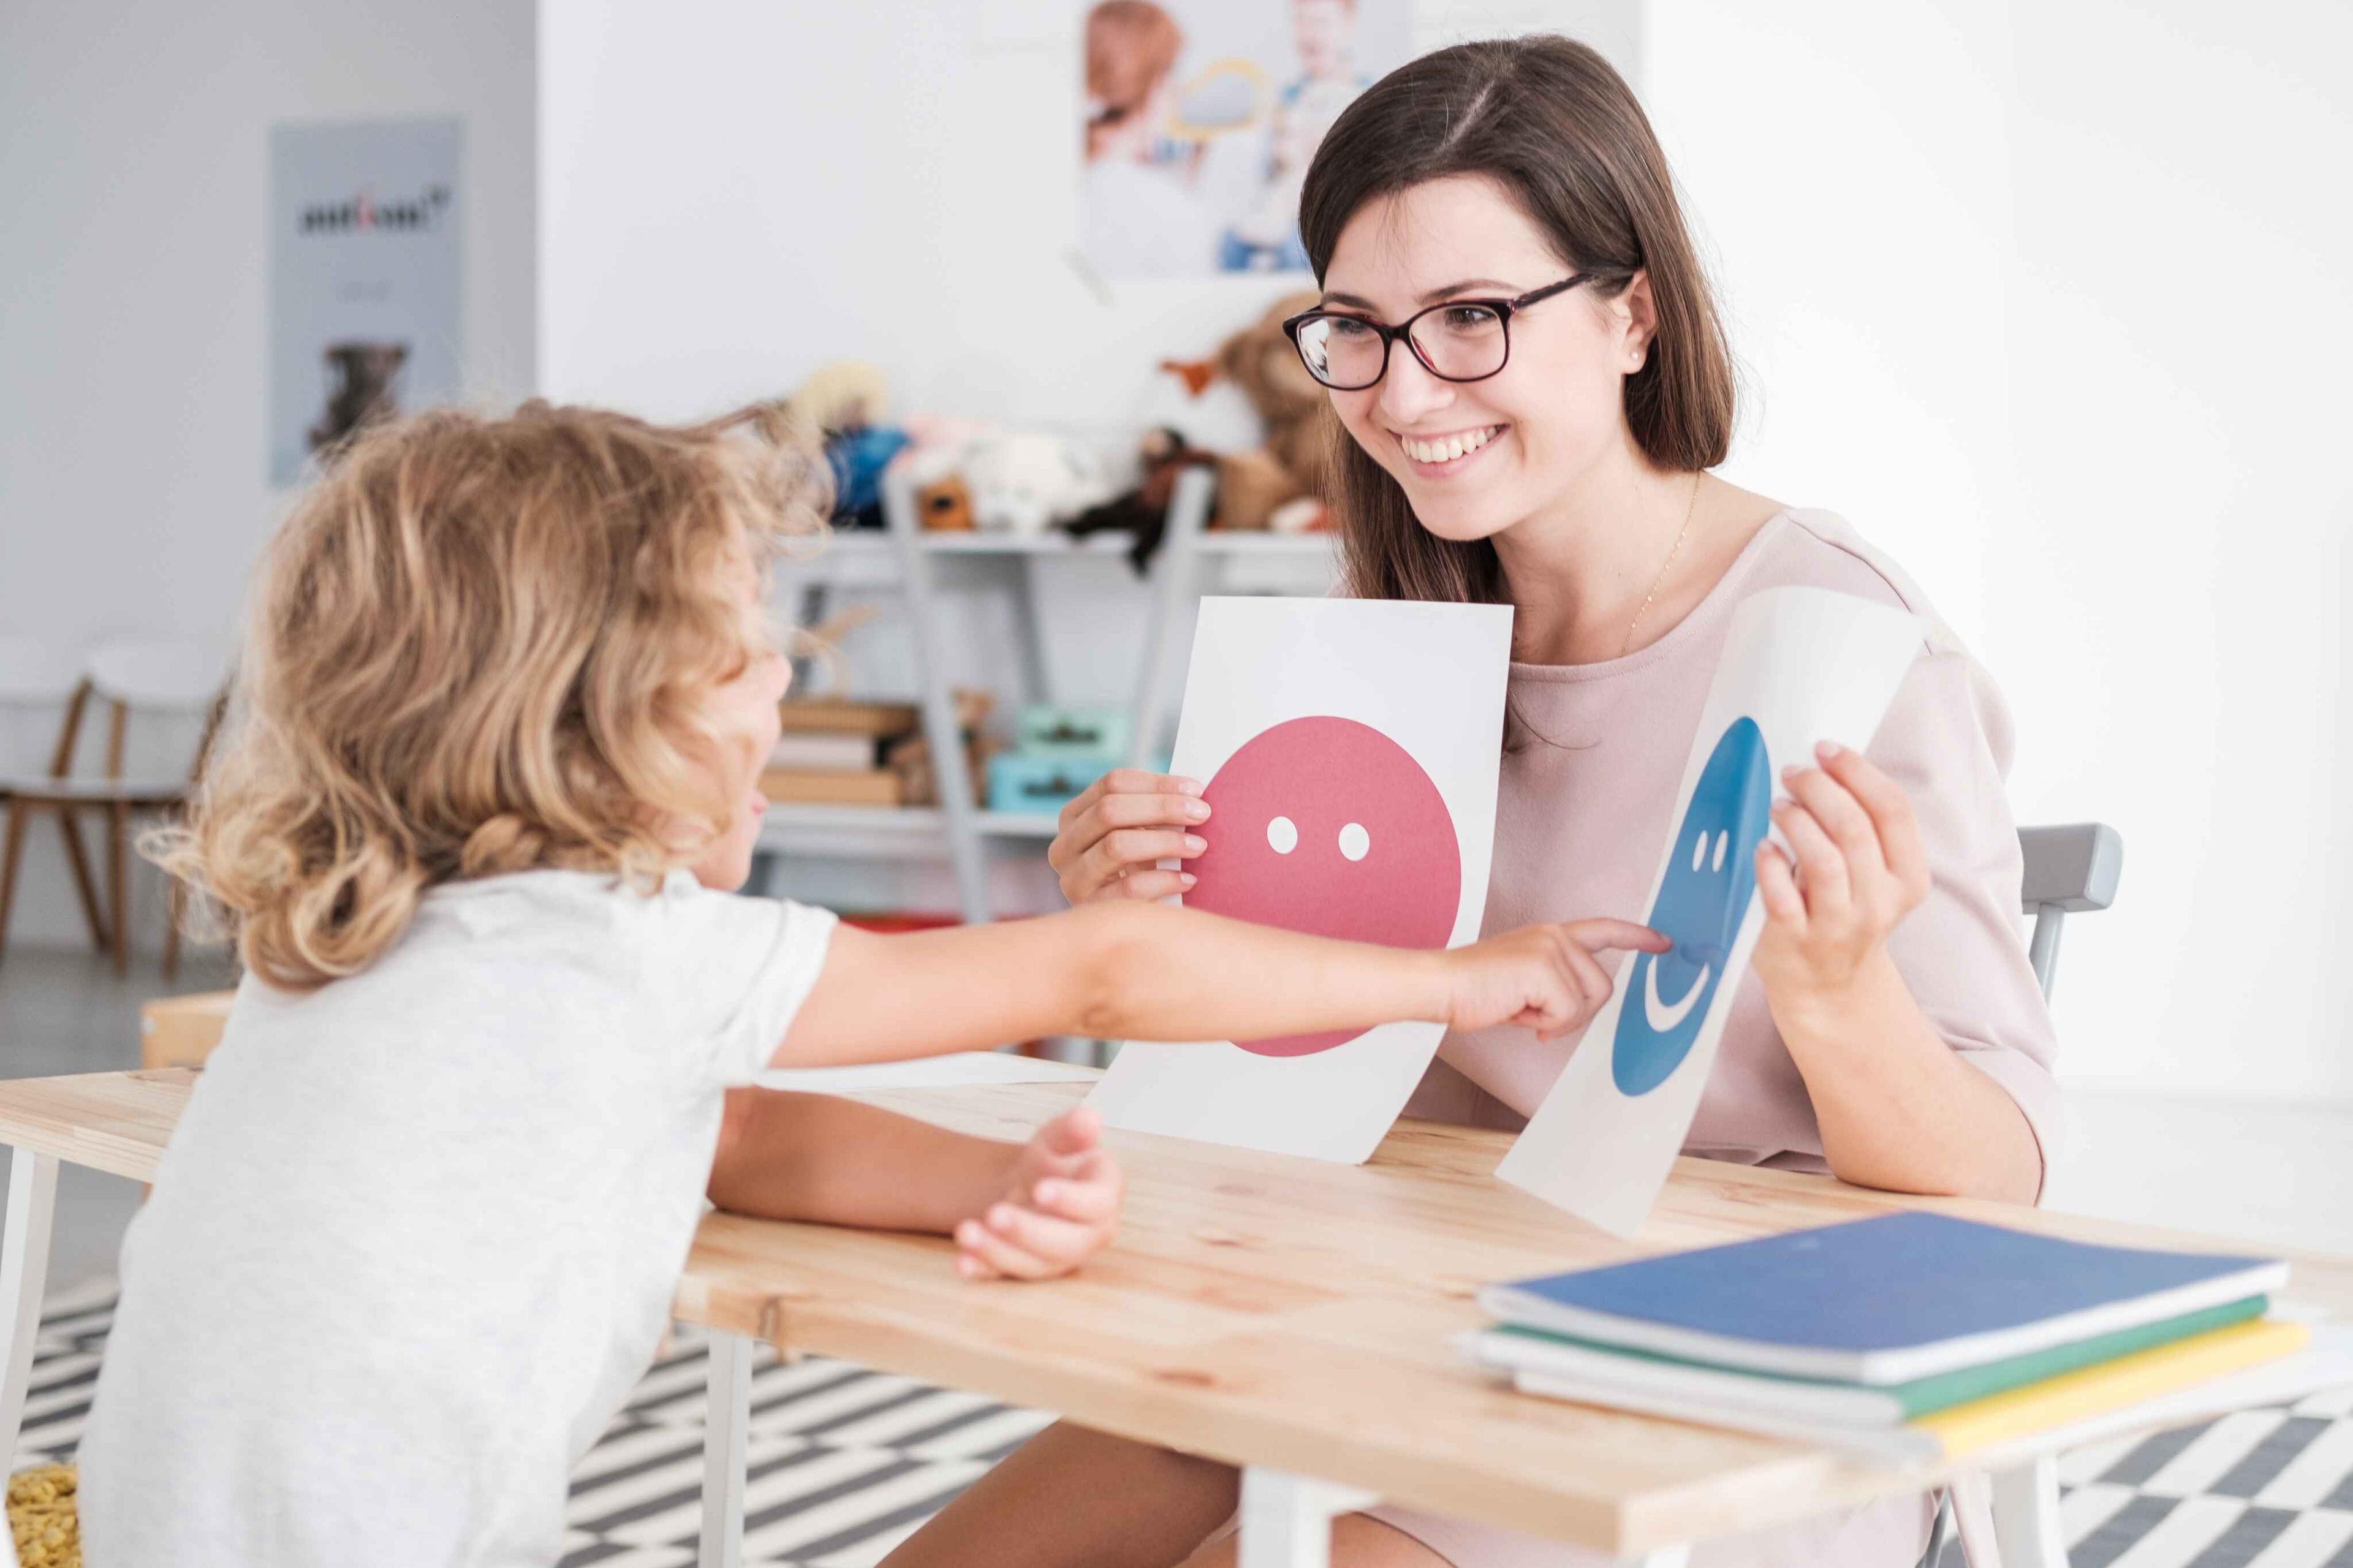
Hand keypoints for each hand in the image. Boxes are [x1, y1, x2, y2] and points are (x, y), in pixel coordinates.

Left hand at [953, 1106, 1124, 1281]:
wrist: (1030, 1186)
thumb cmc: (1054, 1162)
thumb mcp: (1060, 1138)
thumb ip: (1073, 1130)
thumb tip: (1090, 1117)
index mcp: (1103, 1196)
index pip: (1096, 1204)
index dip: (1069, 1200)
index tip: (1039, 1189)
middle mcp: (1088, 1234)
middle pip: (1065, 1243)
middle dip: (1028, 1232)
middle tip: (994, 1213)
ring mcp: (1058, 1258)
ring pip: (1034, 1264)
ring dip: (999, 1252)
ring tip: (966, 1231)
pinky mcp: (1028, 1269)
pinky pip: (1007, 1275)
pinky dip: (984, 1270)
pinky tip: (962, 1262)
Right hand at [1047, 770, 1209, 904]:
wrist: (1122, 927)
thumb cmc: (1137, 869)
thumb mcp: (1137, 835)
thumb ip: (1153, 812)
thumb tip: (1194, 795)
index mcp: (1073, 815)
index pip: (1112, 783)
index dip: (1157, 783)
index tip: (1196, 789)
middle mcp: (1064, 845)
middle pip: (1110, 810)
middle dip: (1162, 807)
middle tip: (1202, 813)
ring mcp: (1072, 878)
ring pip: (1116, 846)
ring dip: (1165, 842)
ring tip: (1199, 846)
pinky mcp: (1089, 909)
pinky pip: (1129, 889)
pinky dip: (1164, 880)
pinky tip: (1188, 880)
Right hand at [1439, 919, 1667, 1038]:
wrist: (1441, 985)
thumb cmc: (1474, 990)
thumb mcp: (1525, 983)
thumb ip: (1556, 985)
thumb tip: (1575, 1011)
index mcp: (1550, 935)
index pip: (1603, 930)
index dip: (1636, 937)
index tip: (1663, 942)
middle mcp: (1555, 935)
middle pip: (1603, 987)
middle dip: (1577, 1013)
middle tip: (1537, 1018)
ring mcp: (1551, 948)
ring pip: (1588, 1003)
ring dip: (1556, 1020)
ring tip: (1521, 1010)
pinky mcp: (1544, 967)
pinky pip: (1568, 1014)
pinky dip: (1545, 1025)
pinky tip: (1518, 1014)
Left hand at [1752, 742, 1928, 1004]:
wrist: (1829, 987)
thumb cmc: (1844, 913)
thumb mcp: (1873, 875)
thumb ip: (1862, 828)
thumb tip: (1826, 765)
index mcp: (1907, 878)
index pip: (1893, 811)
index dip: (1858, 771)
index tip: (1827, 749)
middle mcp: (1878, 903)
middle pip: (1855, 828)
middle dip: (1820, 788)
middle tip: (1793, 772)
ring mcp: (1837, 925)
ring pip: (1823, 859)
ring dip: (1797, 820)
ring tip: (1779, 805)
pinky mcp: (1795, 941)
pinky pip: (1782, 896)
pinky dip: (1770, 864)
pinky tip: (1762, 847)